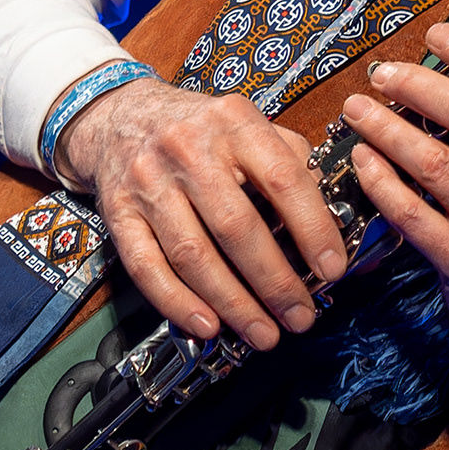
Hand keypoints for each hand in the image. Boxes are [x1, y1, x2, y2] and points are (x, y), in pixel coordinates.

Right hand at [56, 76, 344, 350]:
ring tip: (263, 332)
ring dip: (233, 303)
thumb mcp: (248, 123)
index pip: (283, 180)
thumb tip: (327, 216)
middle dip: (275, 281)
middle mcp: (189, 150)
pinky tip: (208, 326)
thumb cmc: (198, 128)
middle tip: (300, 316)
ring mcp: (148, 182)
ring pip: (193, 254)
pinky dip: (178, 303)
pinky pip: (147, 267)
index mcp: (234, 123)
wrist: (119, 117)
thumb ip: (290, 160)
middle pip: (237, 227)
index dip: (312, 228)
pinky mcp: (117, 213)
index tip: (331, 268)